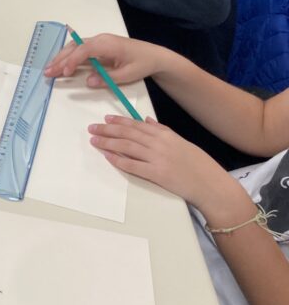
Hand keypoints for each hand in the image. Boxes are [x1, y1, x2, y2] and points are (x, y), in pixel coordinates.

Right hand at [45, 33, 163, 84]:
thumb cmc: (142, 64)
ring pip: (74, 46)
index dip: (72, 60)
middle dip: (60, 59)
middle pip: (75, 47)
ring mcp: (98, 41)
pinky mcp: (98, 46)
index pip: (84, 50)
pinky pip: (79, 48)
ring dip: (61, 57)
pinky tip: (60, 64)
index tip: (64, 72)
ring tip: (49, 69)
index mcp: (107, 44)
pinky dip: (68, 56)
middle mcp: (100, 39)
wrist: (153, 55)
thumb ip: (107, 79)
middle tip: (47, 72)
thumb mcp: (128, 75)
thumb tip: (88, 82)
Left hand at [88, 115, 240, 212]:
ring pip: (127, 147)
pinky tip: (107, 156)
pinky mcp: (157, 174)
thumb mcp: (182, 142)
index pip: (137, 125)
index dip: (120, 121)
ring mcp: (158, 159)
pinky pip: (133, 166)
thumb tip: (146, 119)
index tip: (106, 119)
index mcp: (166, 135)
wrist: (212, 185)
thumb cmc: (199, 165)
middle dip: (108, 130)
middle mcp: (160, 144)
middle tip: (92, 128)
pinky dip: (119, 160)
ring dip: (108, 143)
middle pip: (128, 134)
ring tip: (94, 140)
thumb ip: (163, 131)